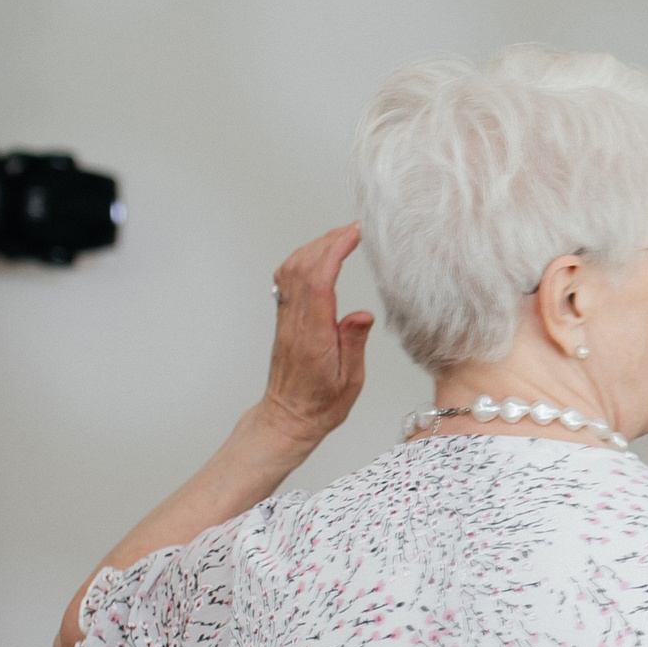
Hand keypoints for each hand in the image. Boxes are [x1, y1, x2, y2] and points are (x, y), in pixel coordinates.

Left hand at [260, 225, 373, 449]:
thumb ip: (353, 344)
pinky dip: (302, 259)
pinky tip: (318, 257)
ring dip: (313, 247)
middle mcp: (295, 321)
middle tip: (352, 229)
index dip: (335, 251)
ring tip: (339, 237)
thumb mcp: (349, 381)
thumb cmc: (321, 404)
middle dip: (327, 240)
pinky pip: (287, 280)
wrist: (288, 417)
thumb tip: (362, 314)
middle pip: (302, 266)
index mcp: (313, 334)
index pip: (319, 280)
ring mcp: (286, 318)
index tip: (353, 234)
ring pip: (291, 269)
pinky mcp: (285, 319)